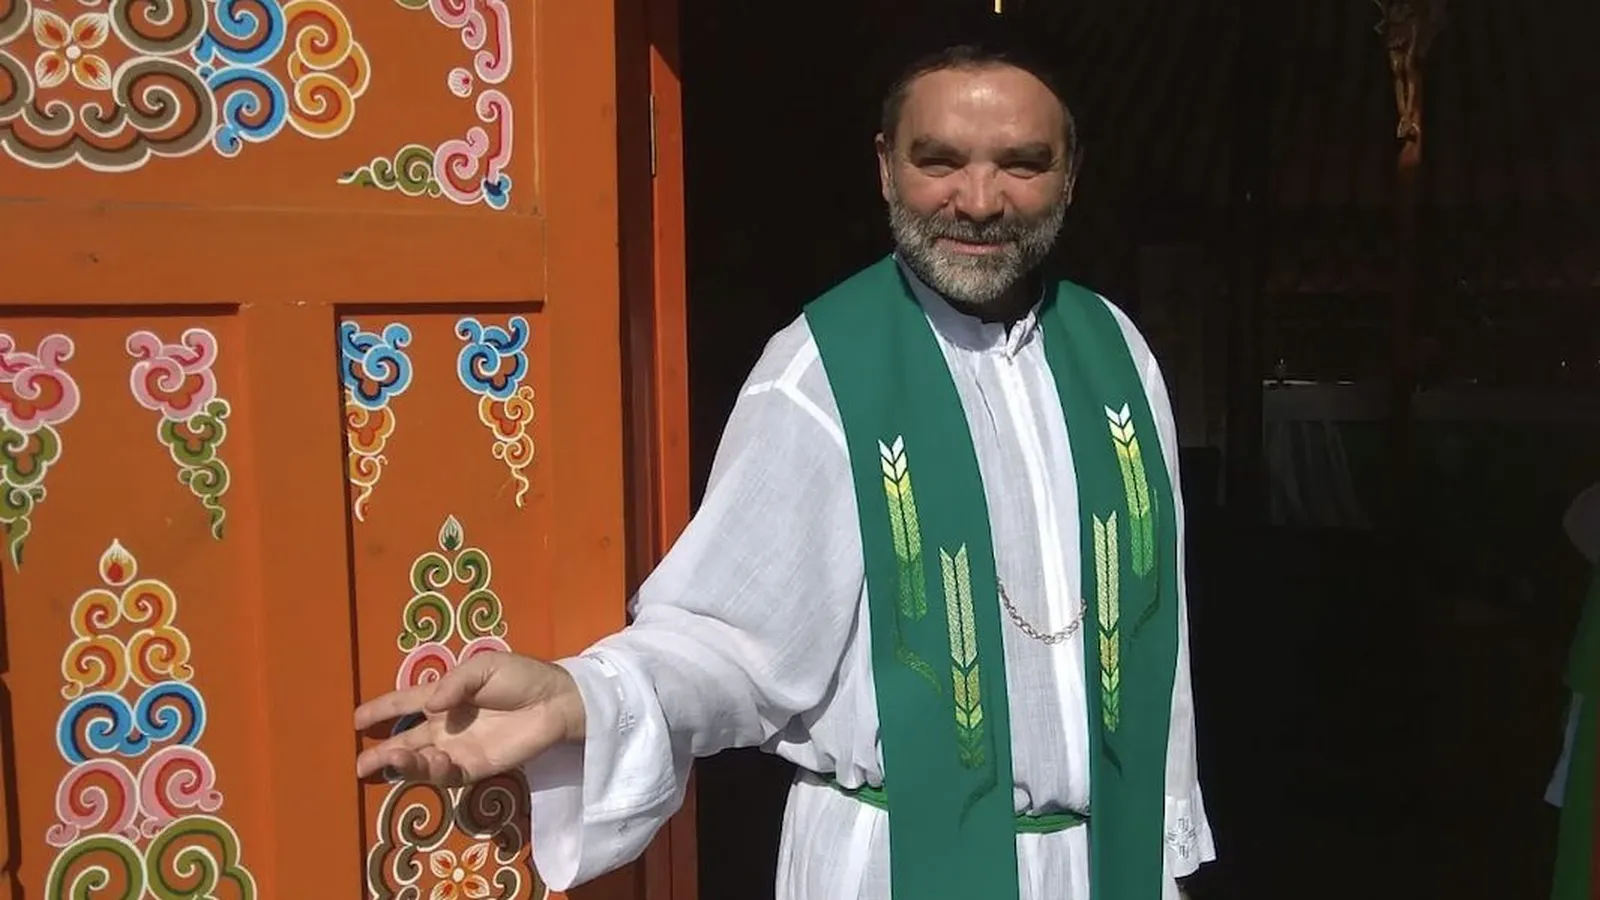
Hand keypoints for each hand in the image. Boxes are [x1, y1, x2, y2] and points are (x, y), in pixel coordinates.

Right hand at [354, 651, 585, 785]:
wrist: (556, 701)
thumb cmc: (521, 677)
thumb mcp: (484, 667)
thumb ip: (455, 683)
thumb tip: (431, 704)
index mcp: (444, 697)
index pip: (405, 704)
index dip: (381, 711)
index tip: (356, 720)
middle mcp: (445, 726)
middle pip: (406, 741)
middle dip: (381, 754)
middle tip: (360, 765)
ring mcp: (459, 748)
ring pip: (422, 761)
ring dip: (403, 764)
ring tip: (388, 761)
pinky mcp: (477, 766)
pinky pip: (448, 774)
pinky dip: (433, 772)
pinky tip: (428, 763)